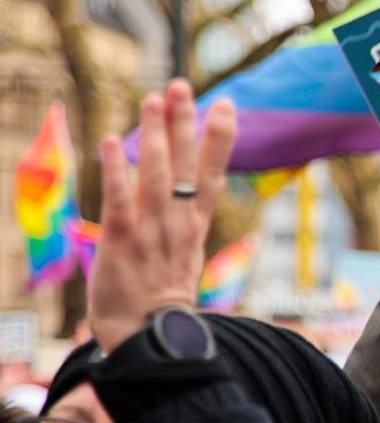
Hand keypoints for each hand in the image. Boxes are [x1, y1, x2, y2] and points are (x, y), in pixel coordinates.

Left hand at [91, 80, 234, 352]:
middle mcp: (178, 222)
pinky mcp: (123, 240)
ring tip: (152, 98)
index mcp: (194, 226)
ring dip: (155, 135)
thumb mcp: (182, 258)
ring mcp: (152, 230)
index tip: (225, 104)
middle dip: (185, 123)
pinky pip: (121, 198)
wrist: (150, 336)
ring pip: (157, 174)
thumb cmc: (162, 301)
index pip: (210, 174)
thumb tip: (182, 201)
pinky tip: (111, 140)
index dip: (219, 138)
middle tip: (182, 85)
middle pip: (186, 165)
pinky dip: (117, 168)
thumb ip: (181, 225)